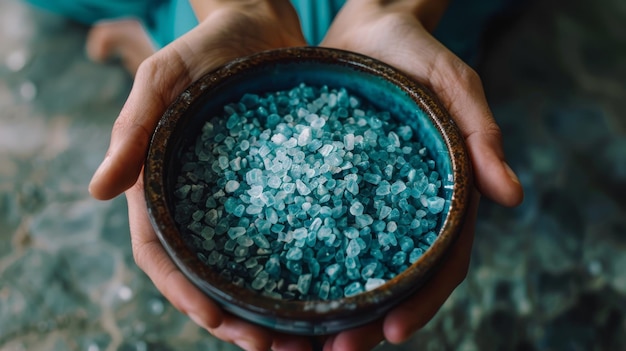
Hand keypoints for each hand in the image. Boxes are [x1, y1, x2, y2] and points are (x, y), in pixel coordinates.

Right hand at [89, 1, 317, 349]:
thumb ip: (132, 131)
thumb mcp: (161, 78)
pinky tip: (328, 288)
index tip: (219, 322)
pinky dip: (301, 268)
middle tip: (273, 346)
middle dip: (233, 317)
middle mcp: (199, 204)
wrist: (260, 25)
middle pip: (207, 275)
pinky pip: (287, 235)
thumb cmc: (203, 48)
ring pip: (247, 266)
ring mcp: (239, 200)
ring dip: (269, 306)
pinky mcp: (276, 188)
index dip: (185, 294)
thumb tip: (97, 192)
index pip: (161, 255)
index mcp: (162, 186)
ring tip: (305, 337)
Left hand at [317, 1, 523, 349]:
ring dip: (328, 309)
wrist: (363, 26)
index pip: (441, 263)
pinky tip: (272, 289)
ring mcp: (363, 201)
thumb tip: (513, 196)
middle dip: (368, 321)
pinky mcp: (327, 187)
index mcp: (440, 194)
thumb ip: (480, 133)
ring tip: (295, 340)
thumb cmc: (414, 50)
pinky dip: (299, 267)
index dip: (422, 302)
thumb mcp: (452, 82)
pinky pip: (313, 232)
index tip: (391, 333)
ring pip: (350, 268)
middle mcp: (402, 208)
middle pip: (392, 279)